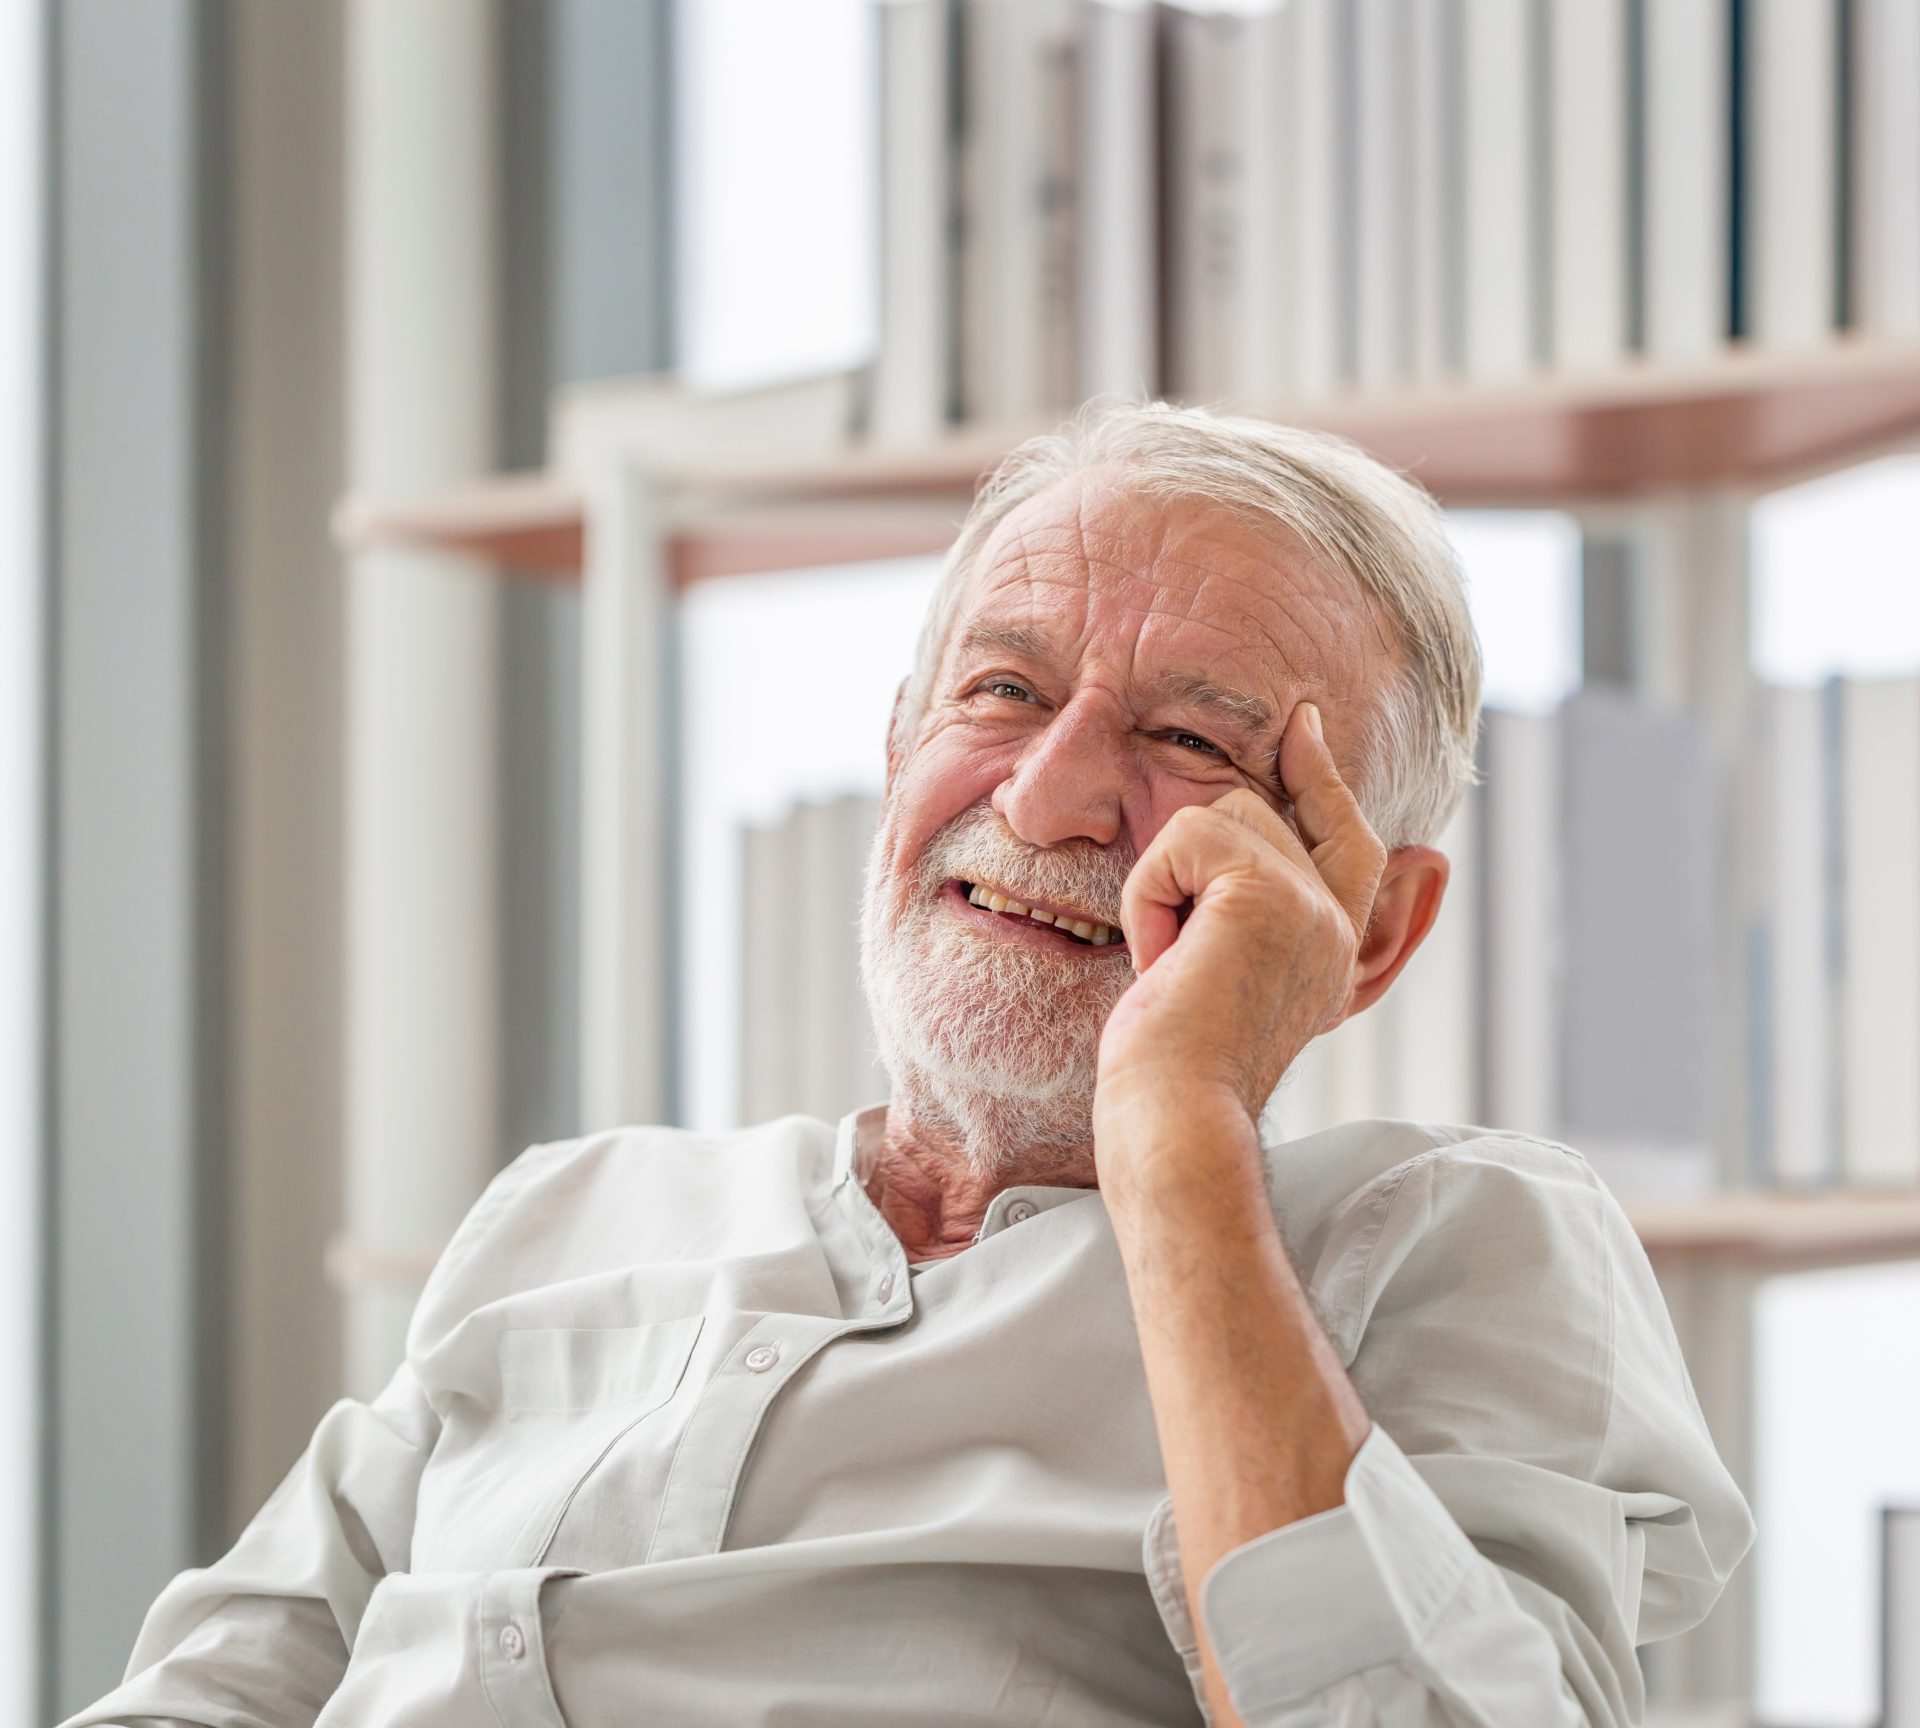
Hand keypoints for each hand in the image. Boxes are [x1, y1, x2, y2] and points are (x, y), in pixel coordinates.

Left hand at [1093, 702, 1387, 1159]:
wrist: (1176, 1118)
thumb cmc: (1174, 1073)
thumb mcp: (1221, 984)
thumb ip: (1242, 921)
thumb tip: (1221, 842)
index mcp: (1334, 949)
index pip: (1348, 839)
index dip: (1322, 778)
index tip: (1300, 726)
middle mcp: (1337, 924)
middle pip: (1259, 811)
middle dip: (1191, 858)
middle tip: (1175, 951)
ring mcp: (1311, 905)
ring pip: (1215, 815)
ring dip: (1164, 884)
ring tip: (1171, 961)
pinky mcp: (1268, 891)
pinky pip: (1181, 840)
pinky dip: (1149, 896)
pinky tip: (1161, 959)